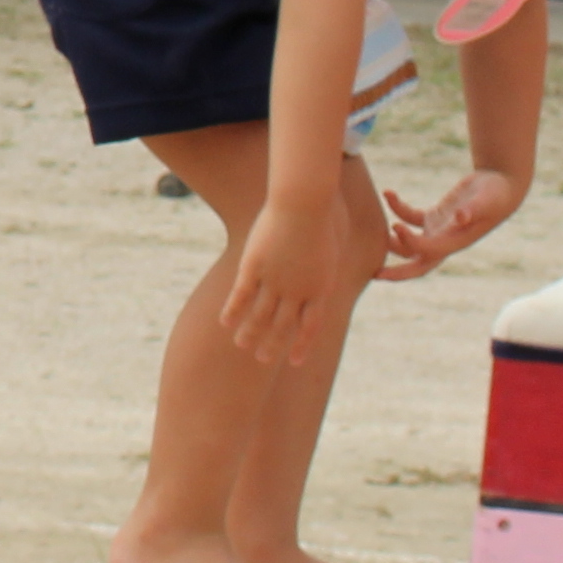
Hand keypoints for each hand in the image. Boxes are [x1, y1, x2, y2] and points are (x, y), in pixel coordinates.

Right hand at [222, 191, 374, 365]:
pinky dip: (233, 311)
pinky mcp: (254, 267)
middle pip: (283, 326)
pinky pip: (241, 295)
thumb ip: (332, 254)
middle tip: (263, 360)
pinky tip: (224, 322)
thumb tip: (333, 253)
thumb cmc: (327, 211)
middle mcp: (298, 291)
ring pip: (260, 316)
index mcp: (322, 287)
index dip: (302, 345)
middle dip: (273, 345)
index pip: (311, 326)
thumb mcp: (338, 238)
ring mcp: (275, 281)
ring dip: (250, 333)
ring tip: (241, 346)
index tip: (295, 361)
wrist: (306, 200)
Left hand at [380, 166, 531, 278]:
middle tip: (375, 274)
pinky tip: (388, 193)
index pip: (428, 251)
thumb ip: (473, 210)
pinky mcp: (437, 216)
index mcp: (456, 241)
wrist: (503, 184)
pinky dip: (399, 209)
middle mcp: (446, 240)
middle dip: (398, 272)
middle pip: (418, 264)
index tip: (396, 226)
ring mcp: (440, 229)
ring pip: (410, 244)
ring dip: (393, 240)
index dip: (410, 243)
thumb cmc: (497, 193)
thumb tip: (460, 217)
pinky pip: (412, 218)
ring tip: (380, 224)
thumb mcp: (487, 200)